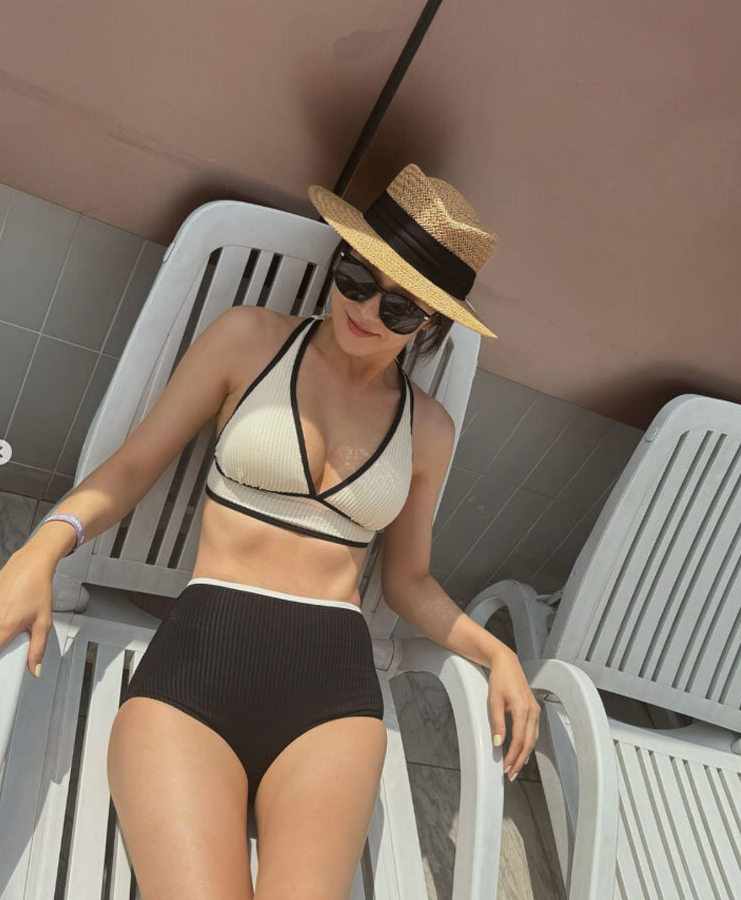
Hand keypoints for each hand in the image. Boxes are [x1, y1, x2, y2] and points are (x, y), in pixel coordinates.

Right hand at [0, 548, 54, 677]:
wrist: (31, 564)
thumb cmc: (37, 589)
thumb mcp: (43, 622)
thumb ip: (38, 649)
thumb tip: (34, 670)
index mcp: (4, 628)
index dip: (0, 665)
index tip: (5, 669)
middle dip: (2, 647)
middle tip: (10, 642)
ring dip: (0, 633)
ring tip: (10, 627)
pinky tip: (7, 615)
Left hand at [487, 646, 540, 780]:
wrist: (507, 663)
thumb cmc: (499, 680)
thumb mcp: (494, 700)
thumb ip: (497, 723)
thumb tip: (498, 744)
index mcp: (522, 709)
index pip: (519, 740)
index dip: (513, 756)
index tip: (505, 768)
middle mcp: (532, 712)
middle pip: (528, 743)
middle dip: (519, 761)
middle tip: (510, 775)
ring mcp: (535, 711)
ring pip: (533, 739)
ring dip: (524, 755)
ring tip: (515, 768)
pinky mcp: (534, 710)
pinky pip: (534, 732)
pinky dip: (528, 745)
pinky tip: (523, 753)